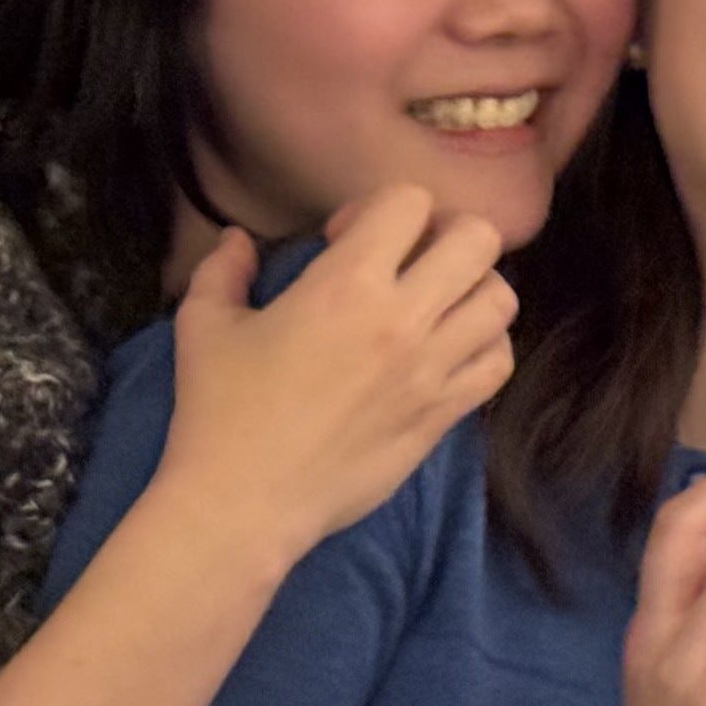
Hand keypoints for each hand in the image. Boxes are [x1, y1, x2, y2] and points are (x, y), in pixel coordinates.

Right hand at [150, 190, 515, 575]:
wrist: (245, 503)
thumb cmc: (218, 412)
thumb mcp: (204, 326)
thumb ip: (223, 270)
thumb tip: (238, 240)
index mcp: (346, 285)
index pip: (410, 202)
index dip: (378, 208)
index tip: (343, 241)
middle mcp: (403, 320)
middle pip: (477, 239)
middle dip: (444, 234)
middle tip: (407, 261)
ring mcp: (432, 370)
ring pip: (501, 299)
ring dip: (472, 289)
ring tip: (435, 305)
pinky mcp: (442, 416)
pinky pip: (499, 363)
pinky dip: (486, 346)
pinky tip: (449, 352)